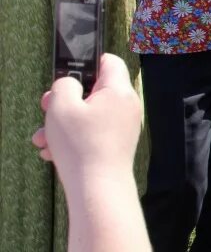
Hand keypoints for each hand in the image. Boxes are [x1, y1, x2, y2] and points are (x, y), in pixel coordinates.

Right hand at [32, 55, 141, 195]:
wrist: (98, 190)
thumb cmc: (81, 146)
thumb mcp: (61, 107)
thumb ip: (64, 86)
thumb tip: (70, 84)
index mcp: (119, 90)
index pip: (109, 62)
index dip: (87, 64)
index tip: (66, 76)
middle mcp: (126, 106)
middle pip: (94, 91)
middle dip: (65, 101)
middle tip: (46, 108)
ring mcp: (123, 127)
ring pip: (88, 116)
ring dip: (62, 125)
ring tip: (43, 139)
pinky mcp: (116, 145)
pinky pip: (92, 134)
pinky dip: (72, 140)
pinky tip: (52, 153)